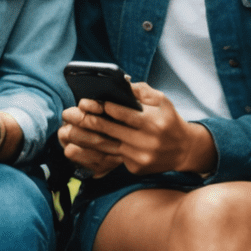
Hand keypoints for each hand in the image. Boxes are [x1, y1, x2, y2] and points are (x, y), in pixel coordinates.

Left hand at [61, 83, 214, 176]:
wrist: (184, 150)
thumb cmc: (169, 120)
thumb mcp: (162, 101)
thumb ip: (141, 91)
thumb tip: (120, 82)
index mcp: (154, 123)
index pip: (126, 115)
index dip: (106, 108)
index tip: (87, 102)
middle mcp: (147, 142)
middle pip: (111, 131)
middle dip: (88, 122)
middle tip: (69, 114)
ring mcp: (141, 157)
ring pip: (106, 147)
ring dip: (84, 140)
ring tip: (66, 132)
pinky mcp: (136, 168)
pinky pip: (112, 158)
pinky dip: (95, 152)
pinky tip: (79, 147)